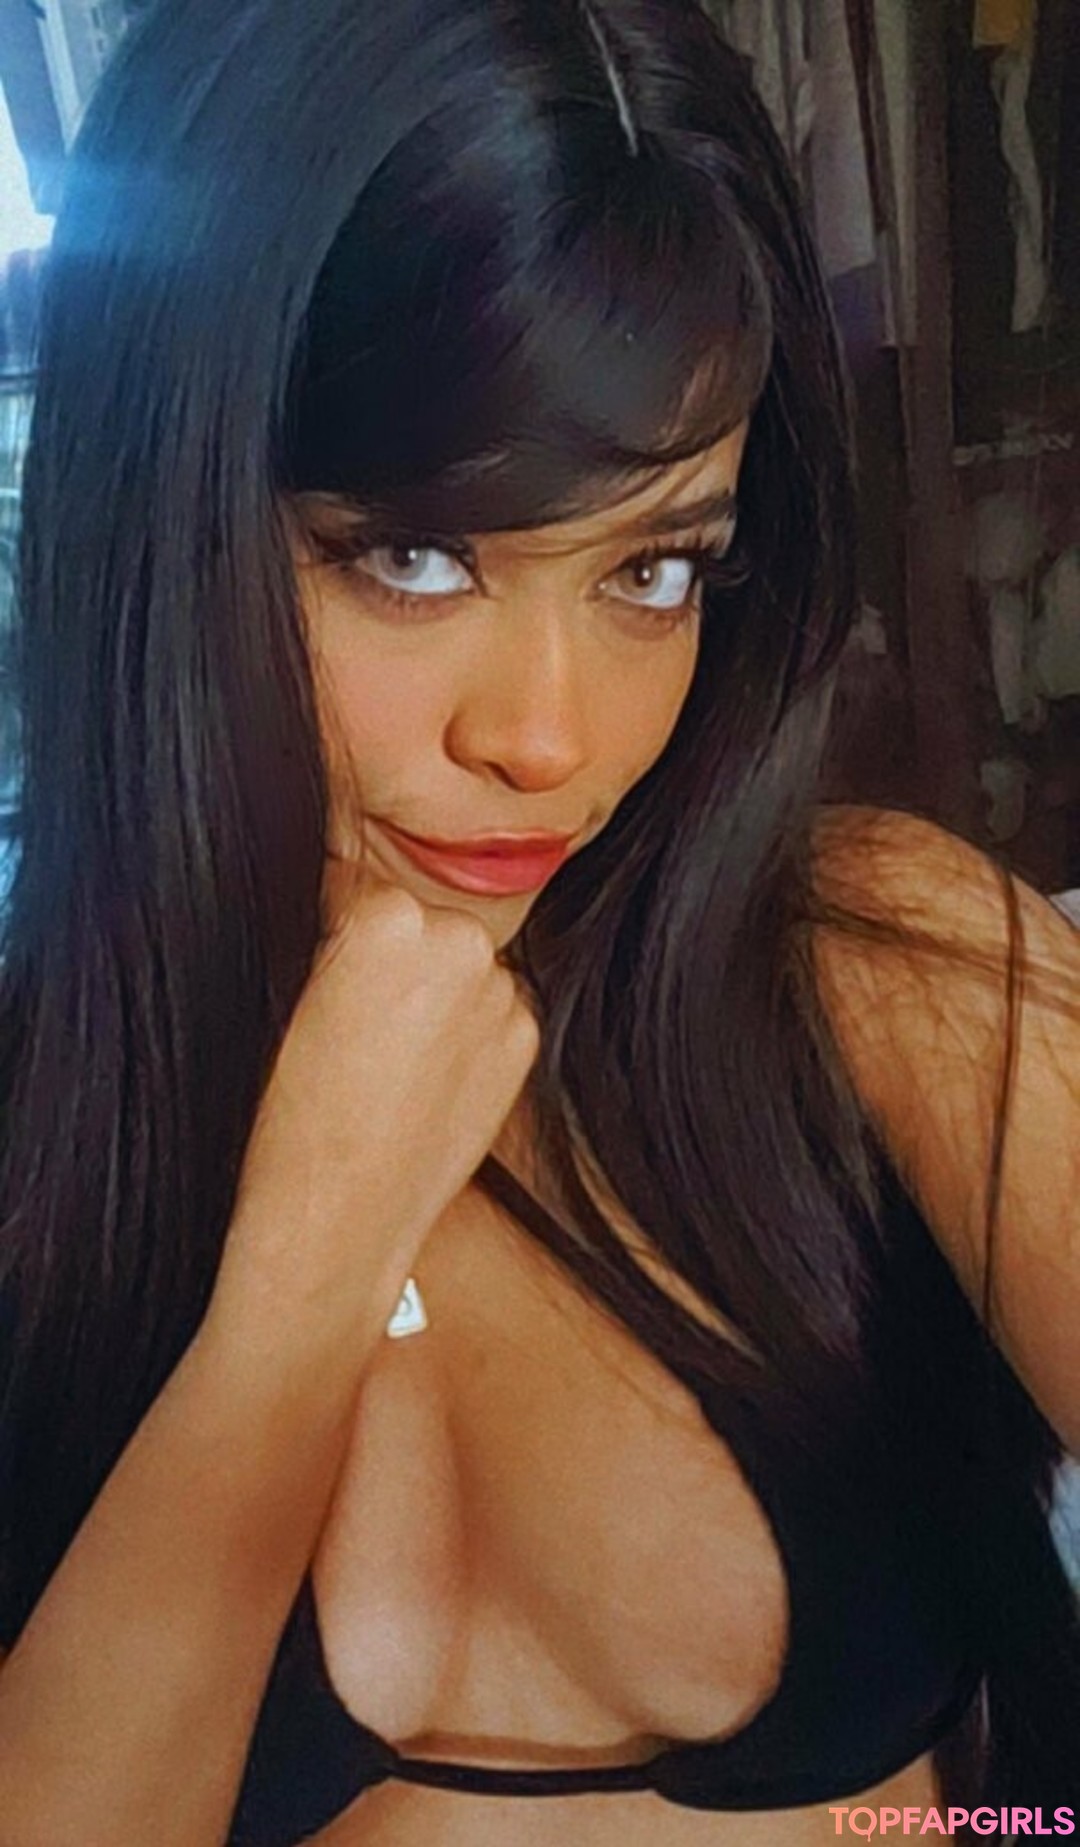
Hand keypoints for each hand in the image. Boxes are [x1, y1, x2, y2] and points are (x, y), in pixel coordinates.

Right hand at [211, 860, 539, 1347]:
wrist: (337, 1220)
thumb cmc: (290, 1114)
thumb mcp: (286, 994)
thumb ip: (327, 932)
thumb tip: (345, 898)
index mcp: (389, 917)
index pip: (351, 883)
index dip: (324, 923)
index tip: (313, 959)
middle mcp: (461, 942)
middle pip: (413, 920)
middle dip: (384, 953)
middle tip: (348, 1018)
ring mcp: (502, 993)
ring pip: (455, 964)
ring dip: (428, 987)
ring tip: (384, 1056)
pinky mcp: (525, 1041)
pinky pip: (487, 1009)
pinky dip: (461, 1030)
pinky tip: (420, 1077)